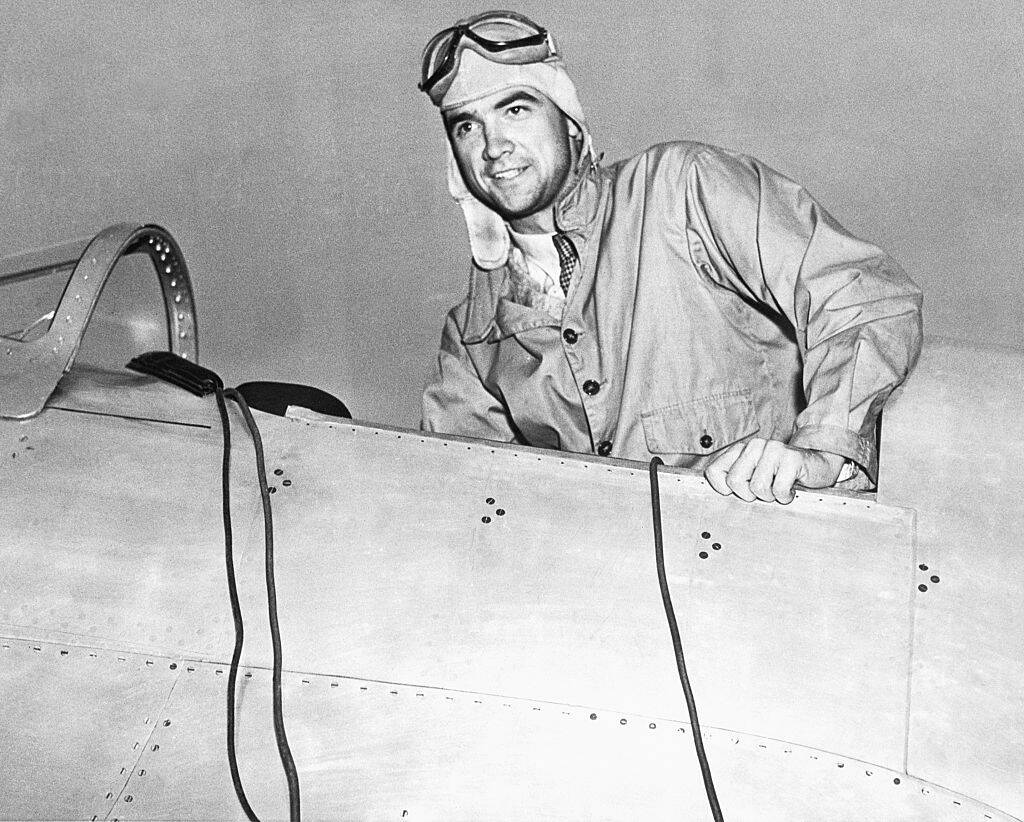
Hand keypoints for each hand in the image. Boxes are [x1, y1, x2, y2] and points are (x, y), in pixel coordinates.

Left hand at [704, 438, 844, 503]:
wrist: (818, 465)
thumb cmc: (782, 476)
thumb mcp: (754, 476)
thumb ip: (734, 480)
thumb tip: (715, 497)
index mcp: (741, 450)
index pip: (713, 471)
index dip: (723, 489)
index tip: (739, 492)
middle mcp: (754, 446)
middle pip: (735, 481)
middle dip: (749, 494)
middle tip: (764, 490)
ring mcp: (773, 449)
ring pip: (757, 487)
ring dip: (770, 496)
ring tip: (779, 487)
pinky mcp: (791, 458)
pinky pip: (778, 489)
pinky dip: (785, 496)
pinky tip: (791, 488)